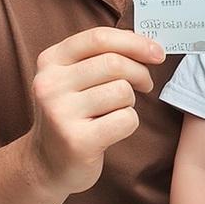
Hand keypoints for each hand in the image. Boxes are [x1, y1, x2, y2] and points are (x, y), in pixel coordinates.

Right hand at [26, 27, 165, 195]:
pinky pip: (126, 119)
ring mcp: (60, 113)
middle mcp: (50, 84)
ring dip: (130, 101)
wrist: (47, 165)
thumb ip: (103, 55)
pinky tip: (112, 130)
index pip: (99, 38)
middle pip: (114, 63)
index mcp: (50, 61)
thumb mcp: (76, 78)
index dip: (134, 42)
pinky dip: (129, 123)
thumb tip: (147, 43)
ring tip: (115, 111)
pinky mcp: (77, 141)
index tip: (157, 52)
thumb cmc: (73, 114)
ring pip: (123, 91)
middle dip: (140, 72)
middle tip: (145, 84)